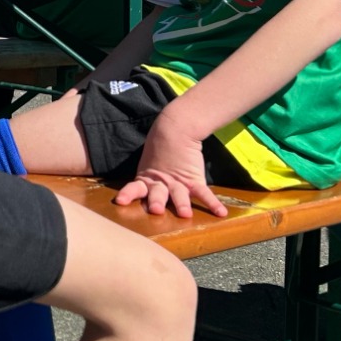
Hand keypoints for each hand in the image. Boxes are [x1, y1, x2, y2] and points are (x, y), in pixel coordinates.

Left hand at [114, 121, 228, 218]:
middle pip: (157, 194)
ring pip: (179, 195)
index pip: (135, 189)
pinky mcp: (194, 179)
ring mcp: (178, 182)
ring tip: (185, 213)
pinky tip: (220, 212)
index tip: (120, 201)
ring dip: (181, 204)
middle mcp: (161, 183)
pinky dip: (213, 203)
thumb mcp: (148, 164)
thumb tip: (131, 192)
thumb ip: (144, 179)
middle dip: (156, 202)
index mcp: (147, 179)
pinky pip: (204, 193)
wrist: (177, 127)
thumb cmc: (160, 149)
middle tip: (156, 209)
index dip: (128, 195)